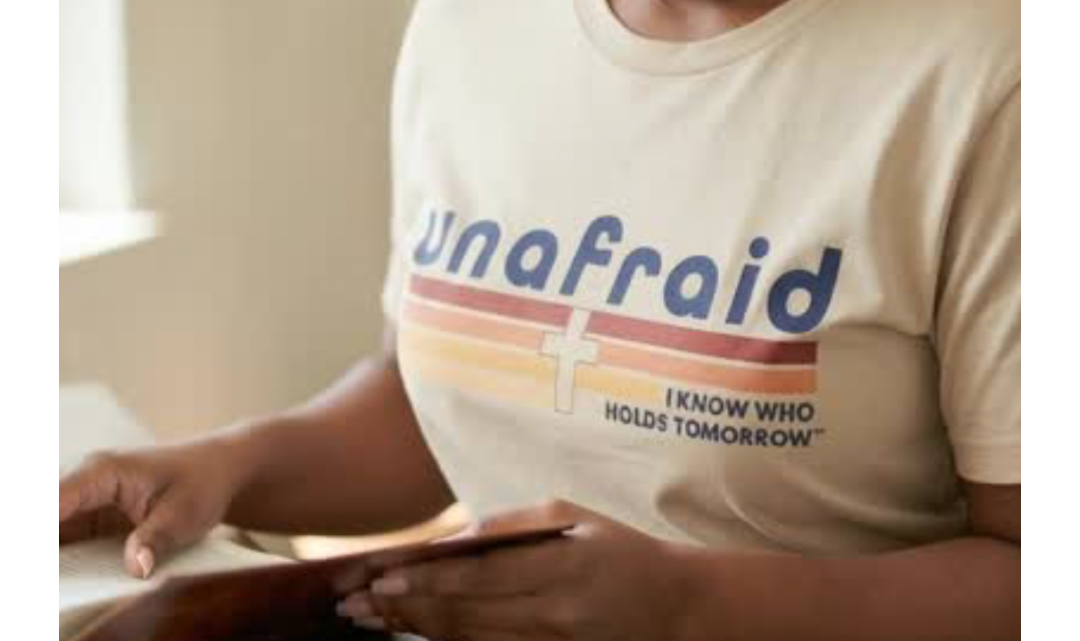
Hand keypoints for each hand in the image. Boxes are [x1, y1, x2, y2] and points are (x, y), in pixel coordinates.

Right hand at [58, 439, 242, 579]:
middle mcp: (88, 483)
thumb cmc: (203, 480)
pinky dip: (69, 561)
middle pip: (52, 517)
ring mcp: (88, 500)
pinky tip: (75, 580)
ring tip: (73, 582)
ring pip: (59, 534)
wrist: (219, 469)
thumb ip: (155, 539)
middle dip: (58, 553)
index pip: (54, 502)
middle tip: (66, 580)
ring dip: (64, 560)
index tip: (59, 556)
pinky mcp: (93, 517)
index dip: (49, 526)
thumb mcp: (184, 513)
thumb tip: (136, 568)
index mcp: (103, 472)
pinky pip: (68, 540)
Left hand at [336, 500, 698, 639]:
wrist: (675, 610)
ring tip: (371, 620)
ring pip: (468, 639)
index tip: (383, 574)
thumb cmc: (622, 551)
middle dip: (405, 607)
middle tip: (355, 603)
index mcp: (558, 566)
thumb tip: (461, 535)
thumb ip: (516, 524)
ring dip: (415, 628)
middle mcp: (550, 611)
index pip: (478, 574)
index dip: (428, 577)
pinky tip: (417, 634)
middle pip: (464, 613)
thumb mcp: (577, 518)